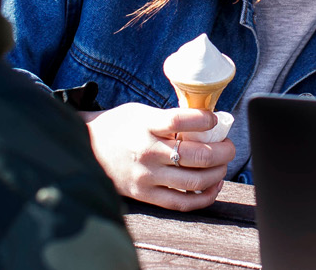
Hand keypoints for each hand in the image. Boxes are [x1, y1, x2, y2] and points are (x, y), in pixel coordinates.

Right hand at [82, 102, 235, 210]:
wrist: (87, 149)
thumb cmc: (119, 127)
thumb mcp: (141, 113)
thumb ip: (168, 118)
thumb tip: (207, 121)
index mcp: (145, 125)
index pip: (180, 120)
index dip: (204, 120)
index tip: (215, 120)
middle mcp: (147, 151)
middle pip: (195, 155)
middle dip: (223, 151)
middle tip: (229, 146)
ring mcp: (146, 176)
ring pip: (194, 181)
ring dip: (218, 173)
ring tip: (223, 165)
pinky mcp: (145, 195)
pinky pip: (181, 202)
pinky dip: (204, 196)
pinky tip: (213, 186)